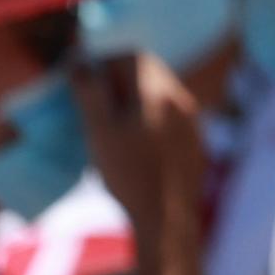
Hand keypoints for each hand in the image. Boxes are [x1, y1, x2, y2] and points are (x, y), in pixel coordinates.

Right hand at [72, 53, 202, 234]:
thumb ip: (89, 92)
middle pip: (148, 72)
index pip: (131, 56)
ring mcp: (191, 121)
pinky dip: (150, 119)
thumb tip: (79, 63)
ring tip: (113, 126)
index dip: (105, 62)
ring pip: (159, 94)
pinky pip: (170, 116)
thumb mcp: (99, 131)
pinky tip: (136, 145)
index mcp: (157, 92)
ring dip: (135, 99)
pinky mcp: (195, 141)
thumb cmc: (127, 173)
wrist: (166, 218)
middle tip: (97, 103)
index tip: (86, 81)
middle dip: (120, 79)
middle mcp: (180, 100)